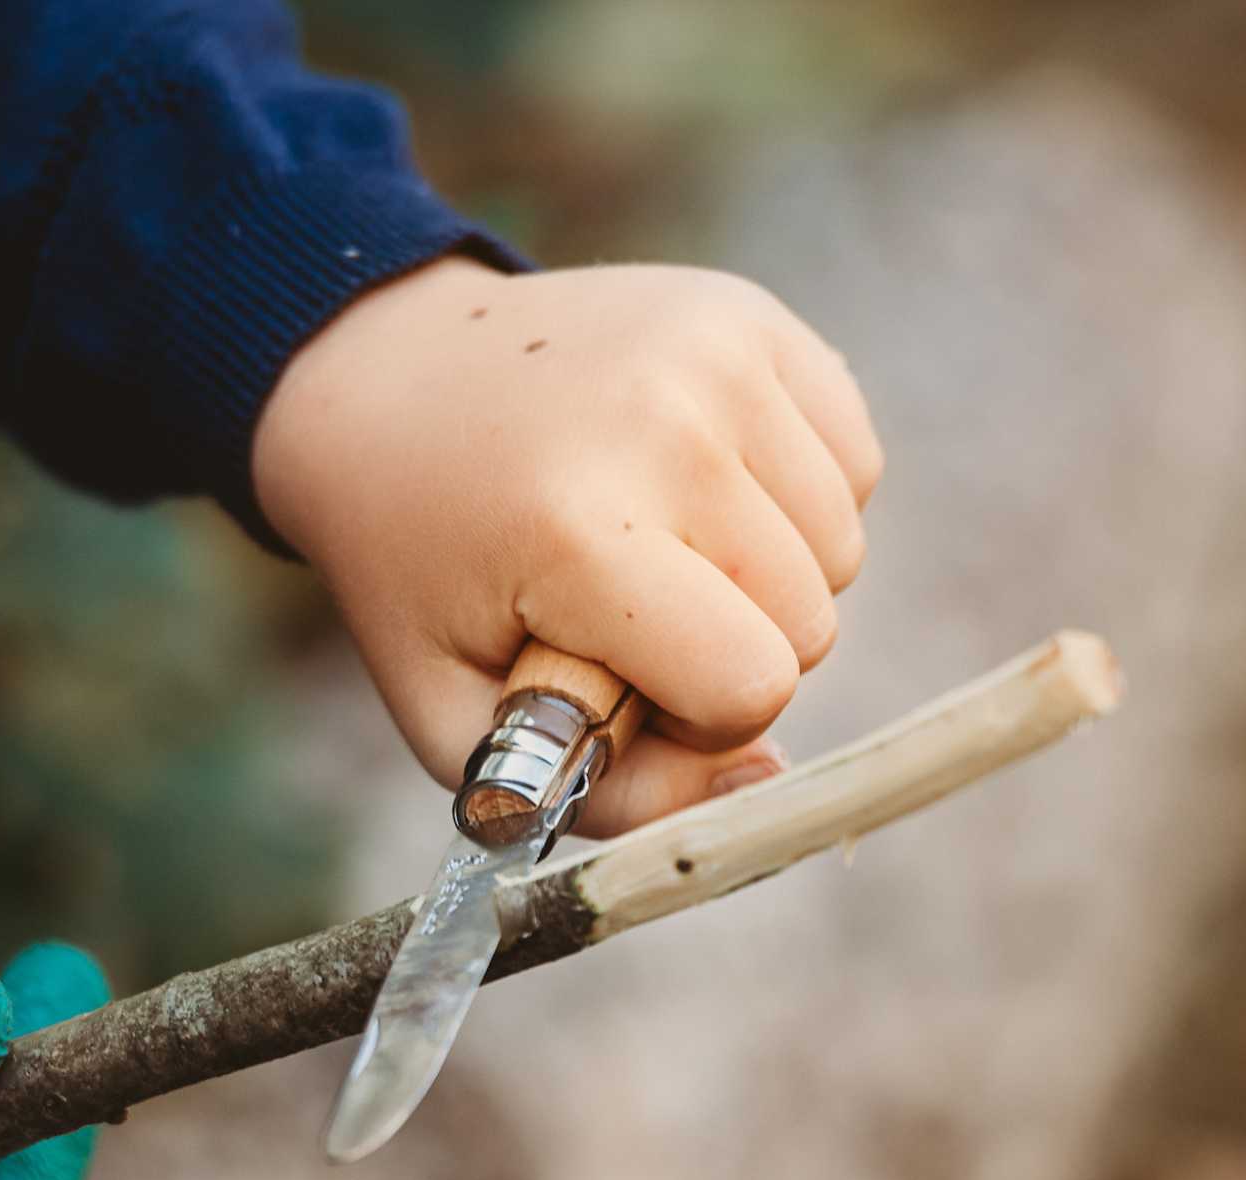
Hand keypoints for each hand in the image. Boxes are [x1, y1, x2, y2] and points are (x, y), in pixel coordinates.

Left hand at [252, 259, 883, 835]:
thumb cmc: (426, 572)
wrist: (390, 380)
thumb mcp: (462, 722)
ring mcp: (718, 355)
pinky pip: (854, 465)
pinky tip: (707, 485)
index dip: (702, 718)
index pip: (752, 685)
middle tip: (633, 614)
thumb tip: (765, 776)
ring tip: (667, 545)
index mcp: (578, 533)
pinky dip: (799, 499)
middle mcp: (665, 424)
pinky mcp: (754, 315)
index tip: (626, 683)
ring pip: (842, 550)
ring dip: (771, 578)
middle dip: (735, 651)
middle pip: (809, 626)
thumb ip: (611, 798)